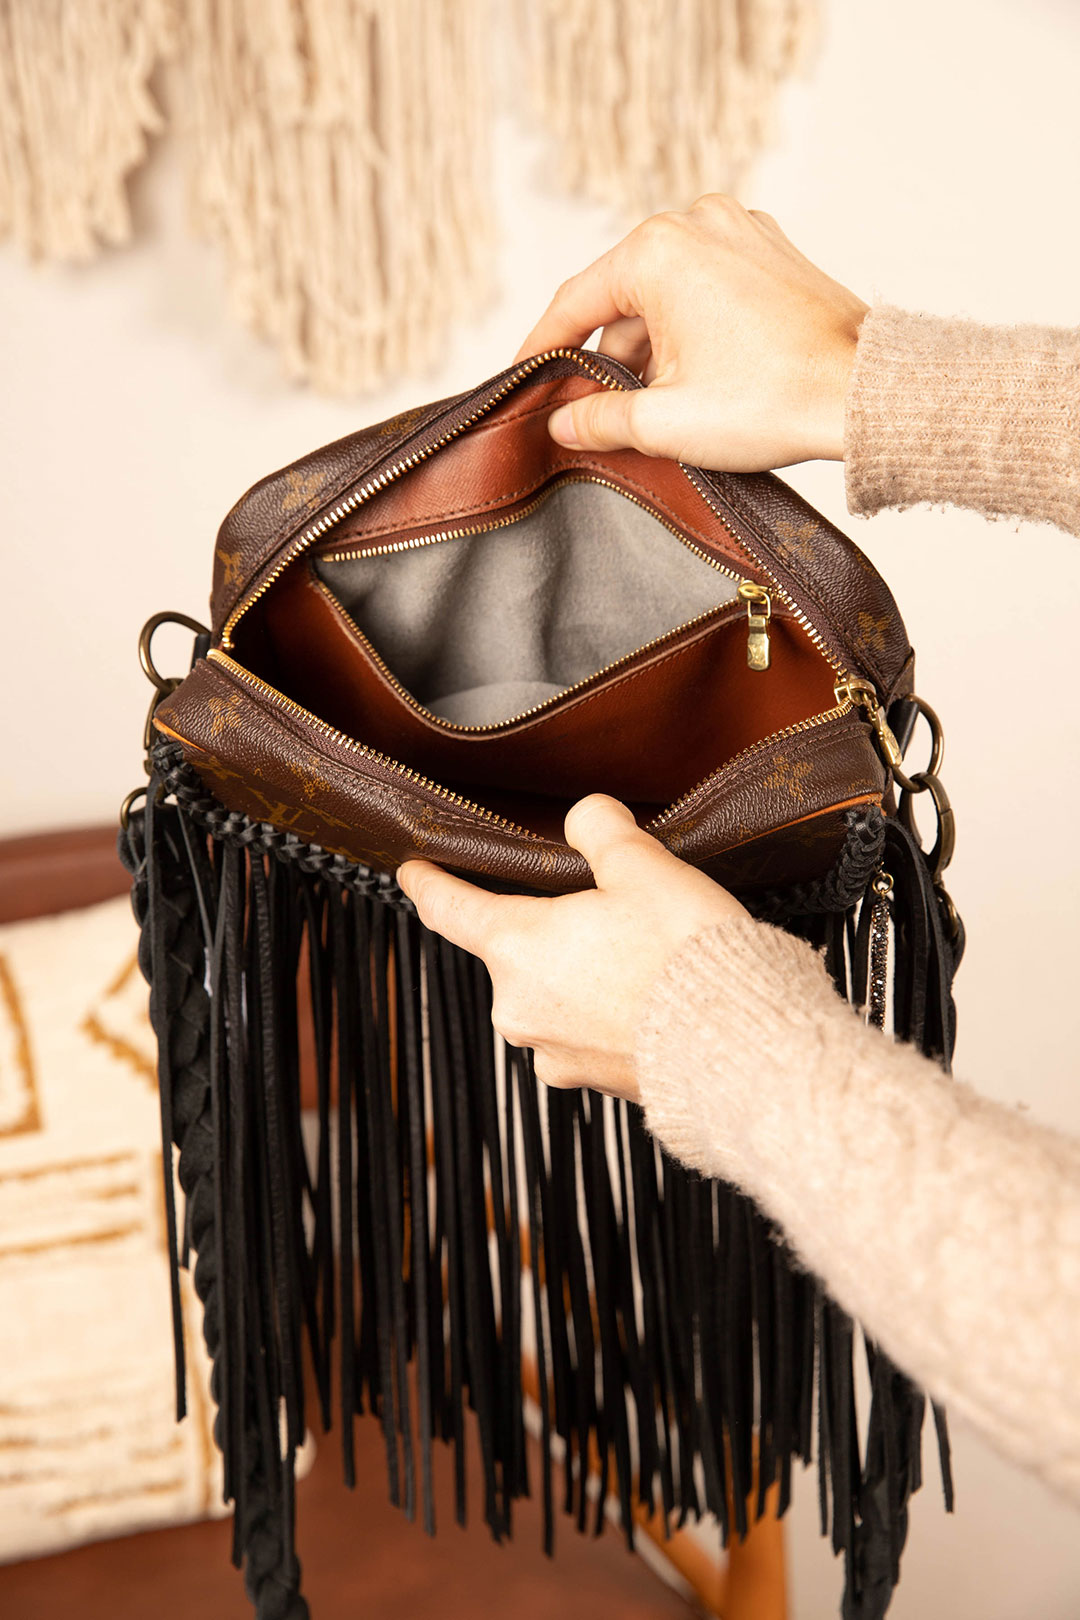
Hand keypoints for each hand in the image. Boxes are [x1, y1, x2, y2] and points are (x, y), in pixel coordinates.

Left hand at [396, 794, 744, 1102]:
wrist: (738, 1047)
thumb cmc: (685, 955)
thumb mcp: (643, 866)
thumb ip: (600, 830)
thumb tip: (585, 818)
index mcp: (516, 946)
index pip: (450, 909)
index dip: (428, 884)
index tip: (412, 872)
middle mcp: (520, 1007)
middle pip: (512, 950)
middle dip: (546, 925)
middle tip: (600, 904)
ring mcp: (554, 1051)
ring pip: (550, 993)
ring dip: (579, 971)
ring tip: (640, 952)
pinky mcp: (593, 1080)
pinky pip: (583, 1031)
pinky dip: (605, 1010)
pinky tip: (650, 995)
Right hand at [515, 194, 867, 471]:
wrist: (863, 393)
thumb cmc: (773, 399)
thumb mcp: (665, 421)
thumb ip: (599, 418)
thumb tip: (561, 421)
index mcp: (657, 250)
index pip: (575, 302)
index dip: (542, 349)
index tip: (523, 379)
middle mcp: (696, 223)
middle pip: (623, 299)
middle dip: (608, 359)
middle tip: (597, 415)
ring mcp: (739, 231)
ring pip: (666, 294)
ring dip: (652, 349)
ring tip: (660, 409)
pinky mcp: (771, 251)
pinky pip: (708, 287)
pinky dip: (691, 328)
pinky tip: (697, 380)